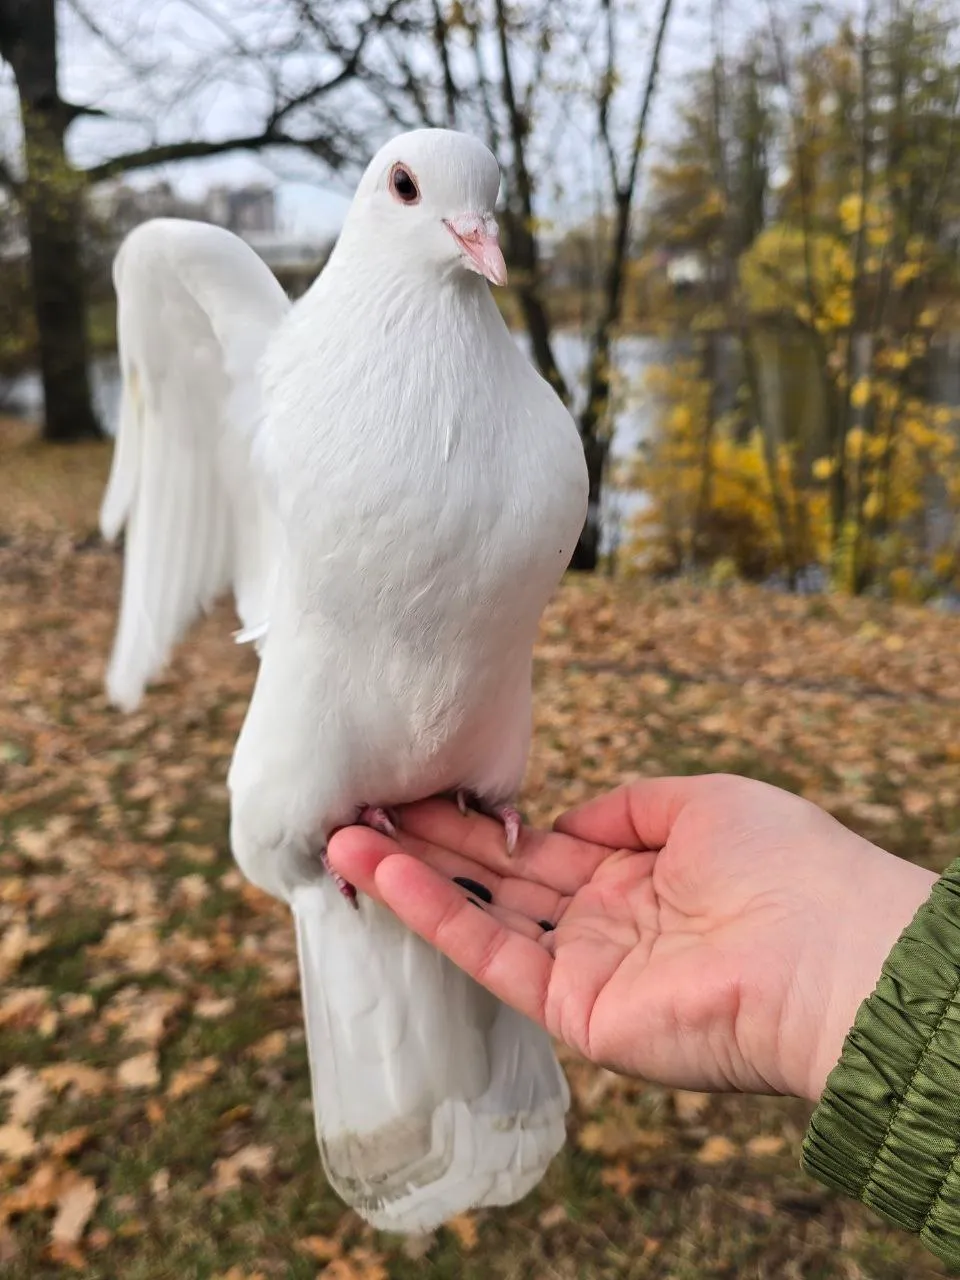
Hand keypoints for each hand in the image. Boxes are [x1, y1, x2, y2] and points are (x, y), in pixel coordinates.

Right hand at [328, 775, 935, 1100]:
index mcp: (639, 875)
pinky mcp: (574, 1010)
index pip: (541, 845)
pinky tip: (382, 874)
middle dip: (431, 840)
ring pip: (483, 914)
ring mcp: (586, 968)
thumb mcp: (705, 802)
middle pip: (500, 876)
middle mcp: (605, 923)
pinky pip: (493, 955)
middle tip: (360, 803)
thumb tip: (572, 819)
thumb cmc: (785, 864)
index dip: (482, 816)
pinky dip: (436, 914)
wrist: (828, 949)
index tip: (423, 782)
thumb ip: (631, 806)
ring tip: (342, 837)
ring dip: (410, 877)